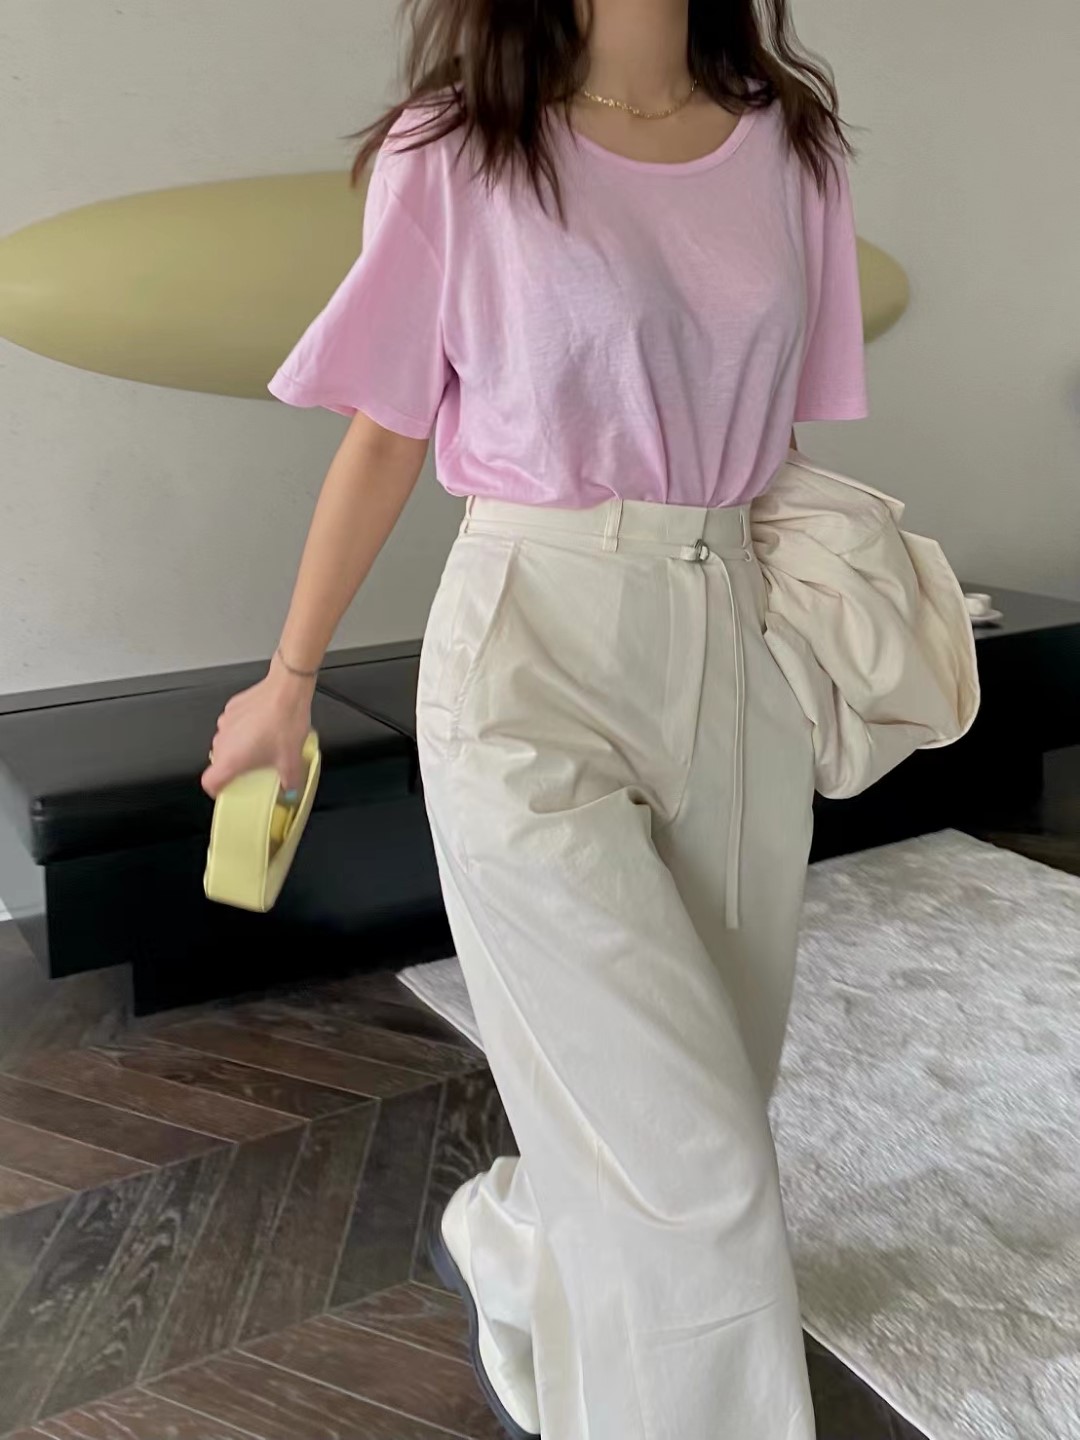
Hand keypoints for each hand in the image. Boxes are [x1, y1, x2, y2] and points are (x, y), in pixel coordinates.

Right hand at [201, 656, 314, 800]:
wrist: (287, 690)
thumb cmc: (284, 721)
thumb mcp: (291, 759)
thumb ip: (290, 781)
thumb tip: (290, 788)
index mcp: (231, 759)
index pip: (209, 782)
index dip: (216, 790)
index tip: (225, 791)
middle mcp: (223, 741)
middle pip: (220, 762)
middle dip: (235, 767)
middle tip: (254, 767)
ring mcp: (225, 722)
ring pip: (226, 742)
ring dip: (240, 747)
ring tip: (263, 744)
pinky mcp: (232, 707)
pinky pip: (233, 725)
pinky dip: (243, 729)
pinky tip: (263, 726)